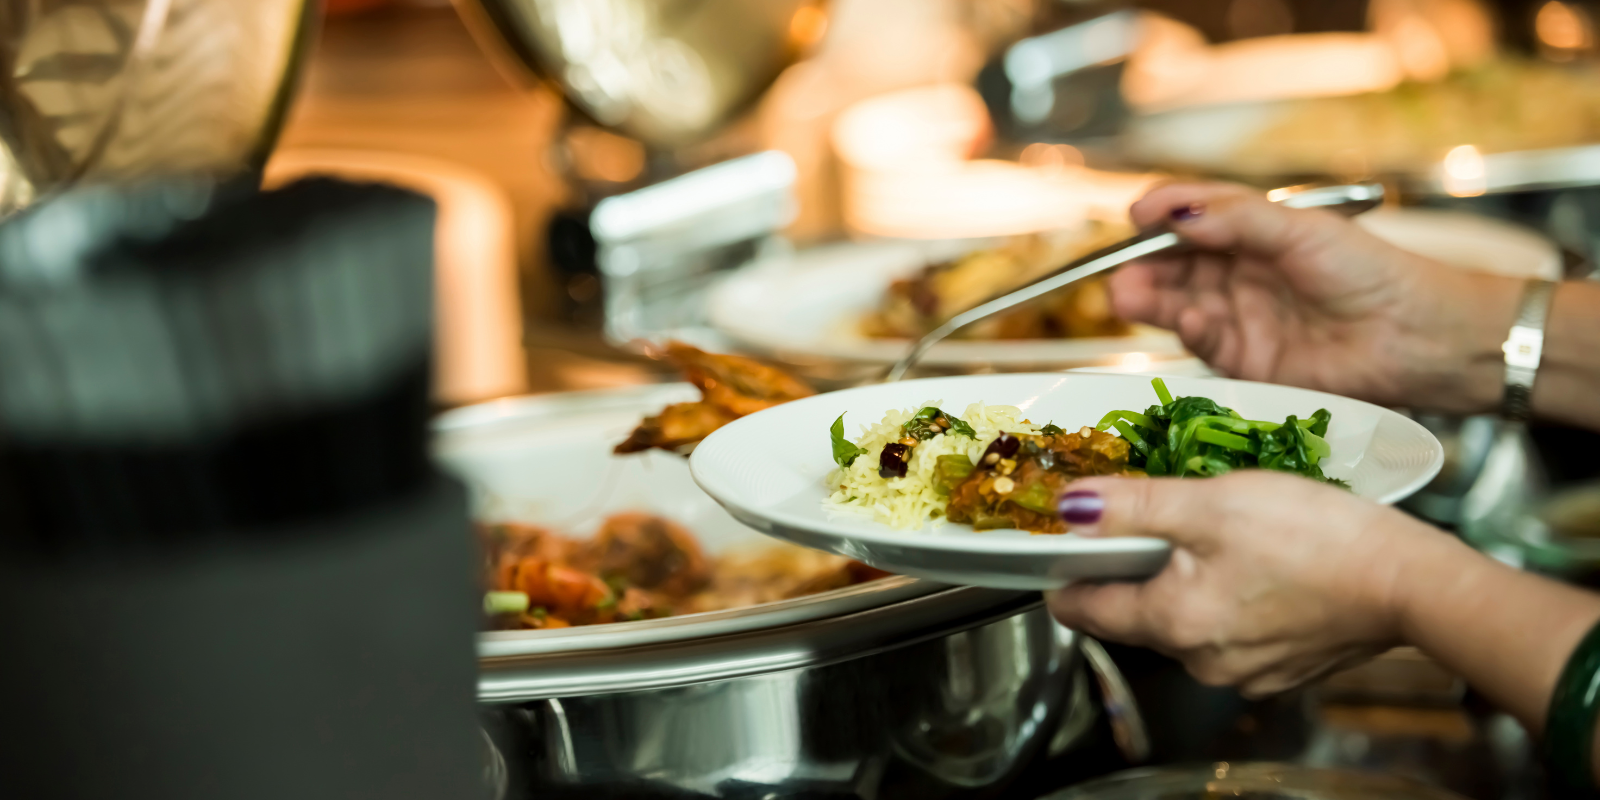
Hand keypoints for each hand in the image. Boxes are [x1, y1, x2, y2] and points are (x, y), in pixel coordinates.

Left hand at [1048, 471, 1464, 696]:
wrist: (1412, 581)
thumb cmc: (1316, 537)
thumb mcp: (1210, 502)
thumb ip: (1132, 506)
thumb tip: (1068, 508)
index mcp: (1171, 622)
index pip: (1082, 610)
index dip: (1065, 571)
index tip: (1065, 541)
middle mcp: (1200, 661)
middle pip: (1134, 613)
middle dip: (1135, 568)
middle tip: (1152, 519)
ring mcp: (1244, 672)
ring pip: (1185, 621)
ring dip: (1186, 581)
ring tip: (1212, 534)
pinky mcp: (1281, 667)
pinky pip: (1232, 631)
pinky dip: (1231, 598)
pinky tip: (1256, 564)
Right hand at [1113, 183, 1517, 414]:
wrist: (1417, 338)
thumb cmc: (1371, 273)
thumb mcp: (1302, 230)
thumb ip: (1237, 219)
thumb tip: (1175, 212)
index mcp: (1255, 232)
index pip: (1193, 217)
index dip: (1161, 215)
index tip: (1135, 216)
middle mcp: (1241, 273)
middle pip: (1174, 264)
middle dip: (1143, 265)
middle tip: (1120, 270)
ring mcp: (1241, 316)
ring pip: (1178, 303)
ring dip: (1150, 299)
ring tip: (1127, 297)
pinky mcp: (1245, 360)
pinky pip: (1203, 343)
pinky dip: (1189, 330)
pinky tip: (1190, 321)